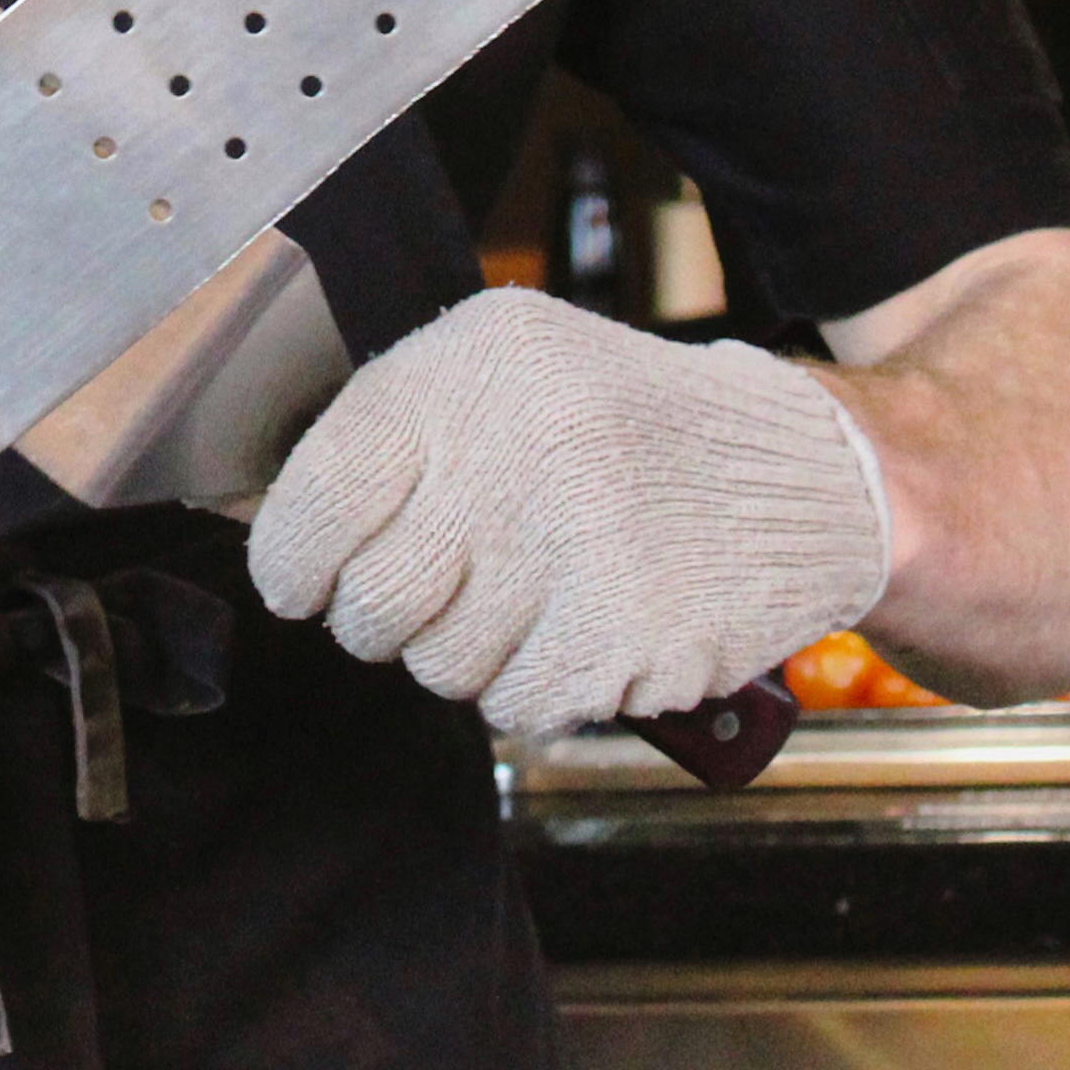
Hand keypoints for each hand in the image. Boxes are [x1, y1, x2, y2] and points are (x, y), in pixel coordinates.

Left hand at [246, 286, 889, 739]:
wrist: (797, 475)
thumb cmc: (620, 429)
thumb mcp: (505, 370)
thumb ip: (390, 436)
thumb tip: (272, 531)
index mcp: (472, 363)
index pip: (318, 495)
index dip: (295, 561)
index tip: (306, 581)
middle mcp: (520, 442)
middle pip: (370, 600)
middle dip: (388, 614)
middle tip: (445, 588)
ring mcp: (575, 540)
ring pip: (436, 664)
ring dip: (467, 653)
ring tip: (530, 595)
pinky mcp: (622, 630)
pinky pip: (510, 705)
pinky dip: (529, 687)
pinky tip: (573, 631)